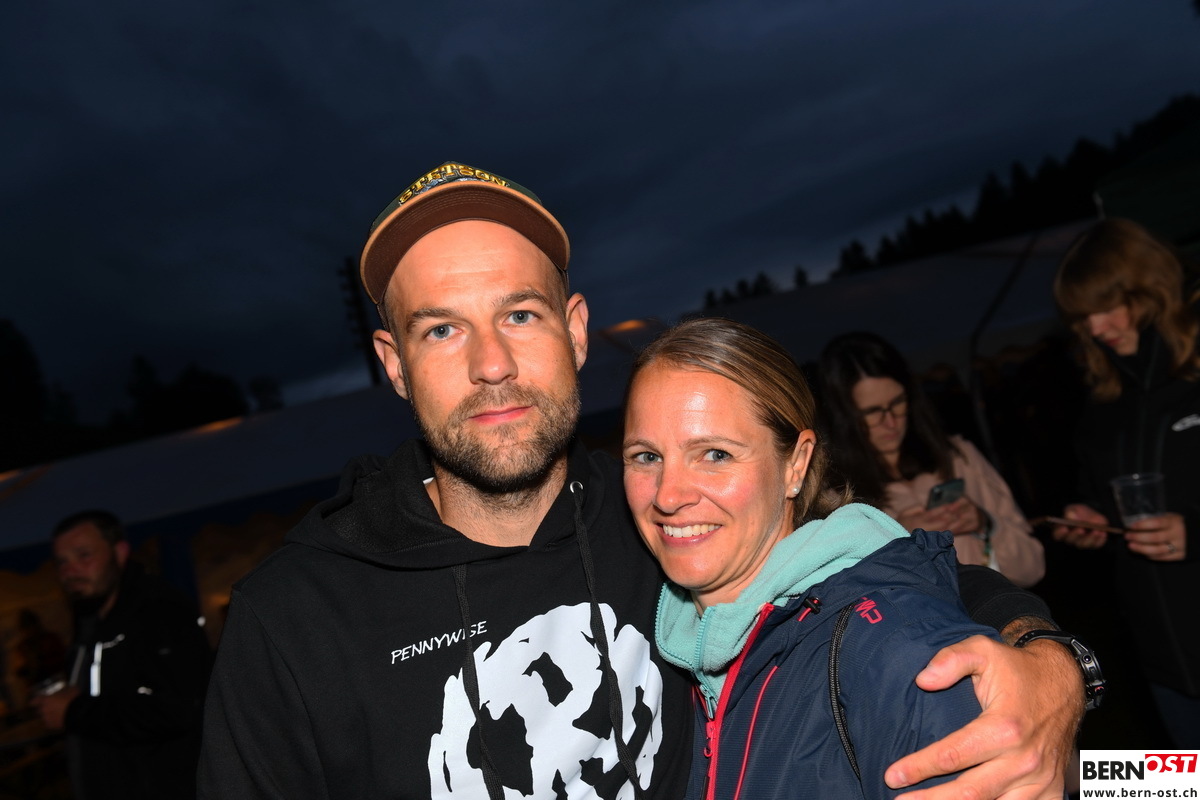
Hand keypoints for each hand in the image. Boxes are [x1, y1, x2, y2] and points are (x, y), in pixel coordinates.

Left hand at [30, 685, 79, 729]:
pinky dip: (54, 722)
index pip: (35, 701)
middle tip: (51, 707)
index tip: (33, 702)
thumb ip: (63, 691)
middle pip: (40, 710)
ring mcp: (48, 719)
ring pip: (45, 718)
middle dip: (44, 709)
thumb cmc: (73, 699)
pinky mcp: (53, 727)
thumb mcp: (70, 690)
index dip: (34, 701)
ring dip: (49, 716)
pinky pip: (51, 724)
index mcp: (46, 700)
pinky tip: (60, 720)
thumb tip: (64, 690)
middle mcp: (44, 710)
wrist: (79, 713)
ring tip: (57, 714)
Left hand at [885, 635, 1082, 798]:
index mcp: (1005, 727)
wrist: (1064, 683)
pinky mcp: (1050, 789)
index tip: (892, 775)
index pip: (953, 755)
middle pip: (970, 792)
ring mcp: (1040, 779)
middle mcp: (1024, 759)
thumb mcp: (983, 650)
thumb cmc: (1017, 669)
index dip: (919, 767)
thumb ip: (951, 660)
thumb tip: (924, 680)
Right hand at [896, 498, 983, 536]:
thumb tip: (926, 508)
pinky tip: (955, 528)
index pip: (933, 513)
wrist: (897, 541)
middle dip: (950, 516)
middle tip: (959, 512)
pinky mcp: (930, 543)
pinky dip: (949, 531)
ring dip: (952, 524)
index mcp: (917, 520)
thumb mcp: (903, 513)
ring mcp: (928, 537)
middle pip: (940, 522)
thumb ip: (915, 508)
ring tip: (960, 519)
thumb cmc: (900, 525)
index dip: (942, 509)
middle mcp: (924, 529)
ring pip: (943, 530)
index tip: (950, 505)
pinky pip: (941, 536)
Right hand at [1052, 503, 1107, 549]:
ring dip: (1090, 538)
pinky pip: (1096, 544)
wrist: (1090, 514)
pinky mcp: (1093, 544)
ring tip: (1096, 531)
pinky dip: (1100, 539)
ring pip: (1083, 544)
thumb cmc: (1079, 512)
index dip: (1060, 532)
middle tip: (1081, 529)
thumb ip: (1071, 511)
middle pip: (1070, 540)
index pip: (1057, 535)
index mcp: (1061, 530)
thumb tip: (1071, 516)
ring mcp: (1081, 542)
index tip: (1064, 528)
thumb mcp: (1074, 508)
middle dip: (1076, 534)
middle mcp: (1070, 539)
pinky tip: (1103, 532)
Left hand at [1124, 512, 1185, 560]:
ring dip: (1141, 548)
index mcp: (1173, 522)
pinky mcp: (1179, 556)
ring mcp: (1179, 546)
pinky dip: (1149, 555)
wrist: (1192, 534)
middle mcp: (1177, 534)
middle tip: (1127, 536)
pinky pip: (1161, 558)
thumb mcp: (1167, 517)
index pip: (1156, 523)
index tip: (1131, 526)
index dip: (1142, 525)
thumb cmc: (1173, 524)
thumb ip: (1153, 520)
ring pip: (1157, 550)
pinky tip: (1140, 552)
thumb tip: (1130, 524)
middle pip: (1155, 538)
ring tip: (1131, 545)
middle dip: (1138, 538)